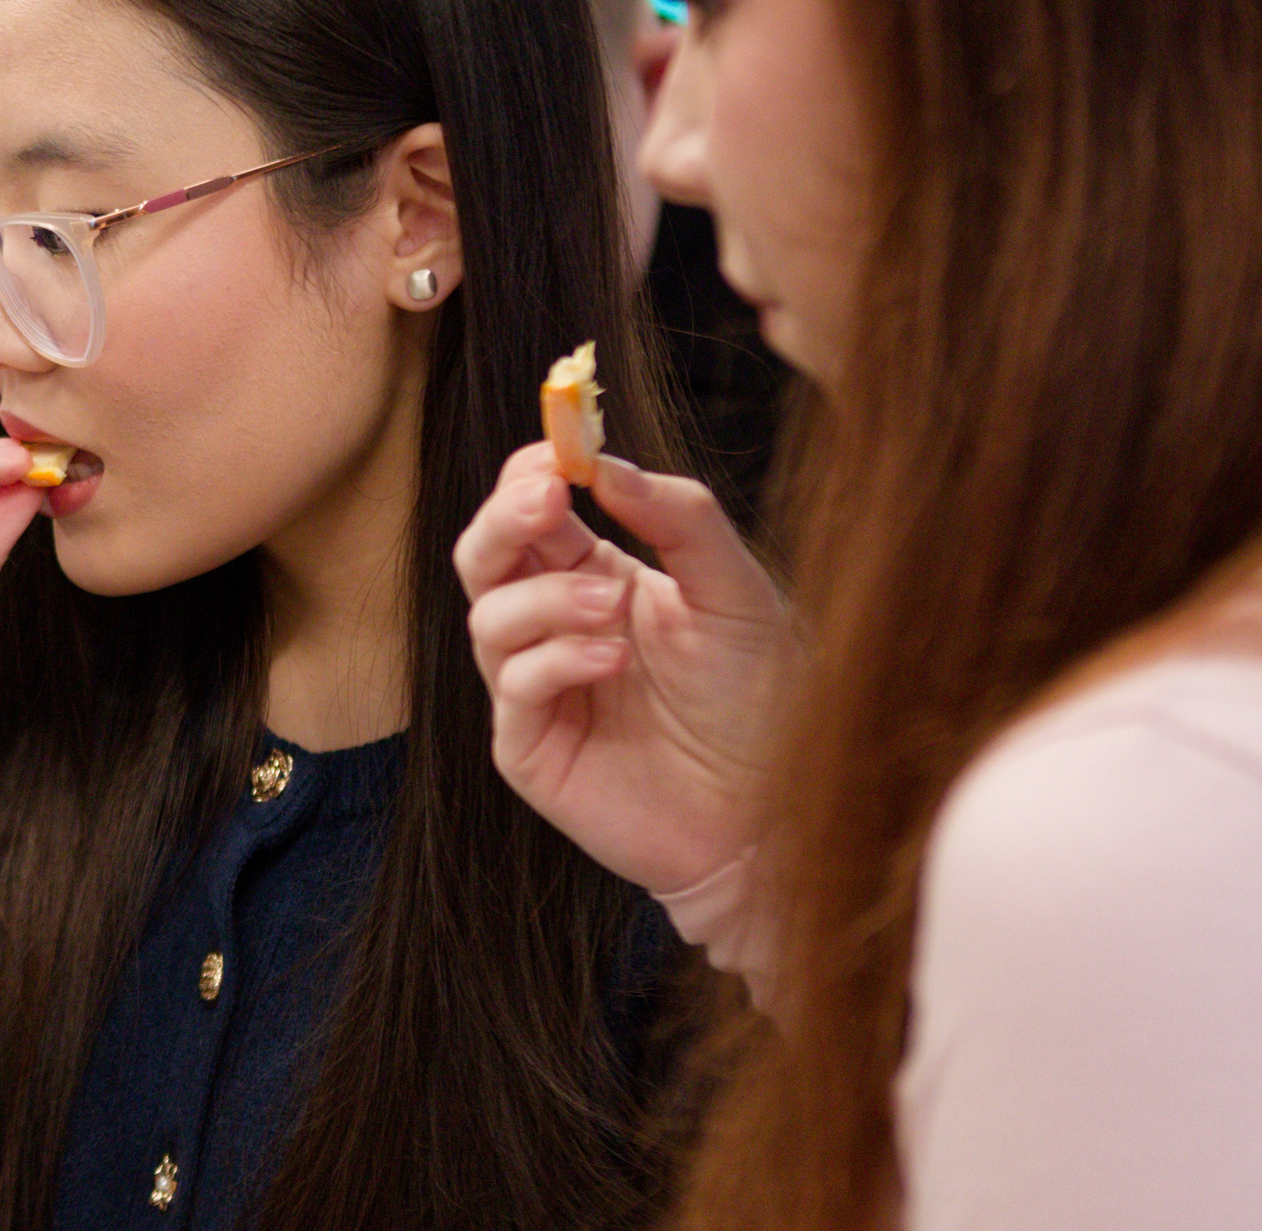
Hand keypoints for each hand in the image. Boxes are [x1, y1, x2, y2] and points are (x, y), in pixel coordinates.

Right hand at [454, 443, 789, 893]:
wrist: (777, 813)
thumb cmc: (762, 703)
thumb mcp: (737, 591)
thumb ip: (680, 519)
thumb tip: (608, 464)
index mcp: (594, 576)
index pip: (531, 511)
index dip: (531, 474)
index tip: (560, 448)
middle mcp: (553, 627)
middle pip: (484, 555)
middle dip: (505, 518)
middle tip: (549, 498)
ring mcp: (537, 690)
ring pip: (488, 617)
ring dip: (545, 597)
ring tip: (613, 607)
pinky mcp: (531, 749)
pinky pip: (514, 688)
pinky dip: (555, 660)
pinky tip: (612, 661)